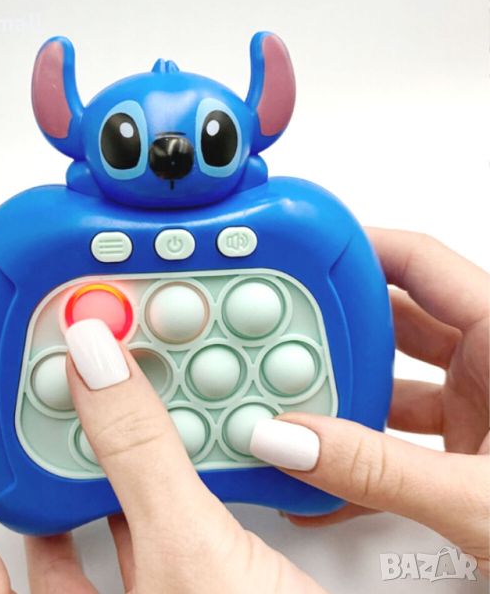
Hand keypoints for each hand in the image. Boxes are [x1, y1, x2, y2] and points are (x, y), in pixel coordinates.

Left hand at [0, 350, 326, 592]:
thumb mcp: (193, 555)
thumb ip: (140, 456)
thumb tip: (96, 366)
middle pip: (19, 526)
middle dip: (30, 450)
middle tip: (34, 394)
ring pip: (87, 527)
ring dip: (96, 464)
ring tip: (97, 408)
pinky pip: (142, 530)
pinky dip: (148, 484)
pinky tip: (164, 450)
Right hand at [250, 229, 489, 572]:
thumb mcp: (483, 498)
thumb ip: (379, 471)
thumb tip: (296, 443)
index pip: (419, 262)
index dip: (358, 248)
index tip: (302, 253)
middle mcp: (489, 363)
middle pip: (389, 317)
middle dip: (331, 326)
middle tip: (278, 335)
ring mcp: (474, 406)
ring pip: (386, 377)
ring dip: (337, 392)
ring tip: (289, 402)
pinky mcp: (461, 447)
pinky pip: (393, 430)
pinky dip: (353, 447)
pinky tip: (319, 472)